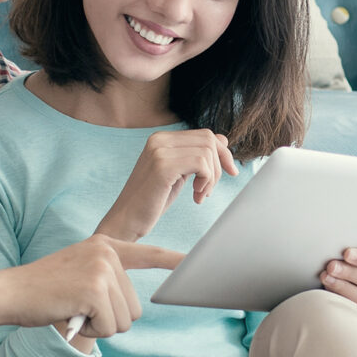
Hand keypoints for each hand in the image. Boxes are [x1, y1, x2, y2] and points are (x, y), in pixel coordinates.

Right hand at [6, 235, 183, 339]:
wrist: (10, 292)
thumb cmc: (42, 291)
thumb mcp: (78, 274)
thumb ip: (105, 280)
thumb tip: (131, 308)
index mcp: (105, 246)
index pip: (148, 253)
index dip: (173, 262)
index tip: (194, 263)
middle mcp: (107, 253)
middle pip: (135, 306)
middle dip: (111, 319)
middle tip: (81, 310)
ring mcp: (102, 269)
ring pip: (125, 319)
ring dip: (101, 326)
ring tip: (76, 311)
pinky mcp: (95, 290)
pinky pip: (111, 327)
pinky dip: (92, 331)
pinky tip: (72, 316)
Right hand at [95, 130, 237, 241]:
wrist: (125, 221)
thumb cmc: (151, 201)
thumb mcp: (178, 174)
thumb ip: (195, 156)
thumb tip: (223, 141)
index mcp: (161, 138)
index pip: (205, 134)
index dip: (223, 153)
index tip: (230, 172)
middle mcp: (159, 139)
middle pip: (209, 140)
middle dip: (219, 166)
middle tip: (209, 190)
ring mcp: (159, 151)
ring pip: (207, 152)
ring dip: (212, 178)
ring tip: (200, 195)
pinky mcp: (163, 166)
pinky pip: (201, 164)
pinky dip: (206, 181)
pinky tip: (196, 196)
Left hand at [320, 248, 356, 329]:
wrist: (348, 323)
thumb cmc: (349, 291)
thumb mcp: (355, 278)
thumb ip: (352, 266)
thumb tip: (339, 254)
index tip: (346, 253)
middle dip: (350, 272)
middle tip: (331, 266)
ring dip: (343, 286)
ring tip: (326, 278)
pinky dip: (342, 302)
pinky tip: (328, 296)